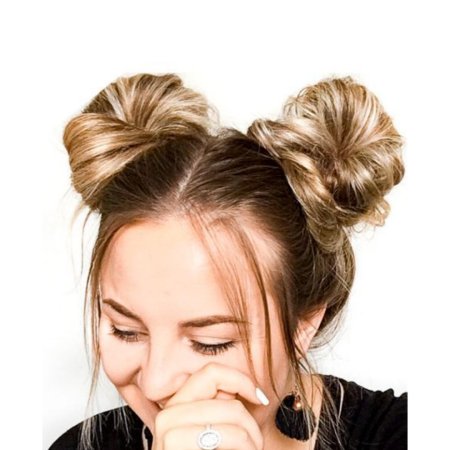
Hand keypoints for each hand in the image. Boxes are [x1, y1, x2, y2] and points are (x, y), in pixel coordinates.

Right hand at [151, 362, 268, 449]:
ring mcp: (170, 438)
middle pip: (230, 404)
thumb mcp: (206, 431)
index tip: (259, 397)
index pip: (211, 372)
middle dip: (252, 425)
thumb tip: (247, 391)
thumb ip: (217, 408)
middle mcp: (167, 417)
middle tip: (255, 443)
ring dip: (251, 442)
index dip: (241, 379)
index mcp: (176, 405)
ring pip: (234, 425)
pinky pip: (229, 440)